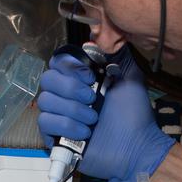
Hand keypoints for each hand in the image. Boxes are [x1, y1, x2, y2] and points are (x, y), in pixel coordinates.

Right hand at [36, 50, 174, 180]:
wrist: (136, 147)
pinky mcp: (55, 136)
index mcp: (82, 79)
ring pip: (45, 101)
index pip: (58, 62)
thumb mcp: (130, 76)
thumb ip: (115, 54)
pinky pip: (45, 122)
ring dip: (72, 110)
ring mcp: (60, 115)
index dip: (69, 66)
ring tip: (93, 120)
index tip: (91, 77)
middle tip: (93, 99)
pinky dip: (66, 126)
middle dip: (70, 88)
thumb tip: (97, 35)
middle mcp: (68, 95)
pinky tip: (84, 133)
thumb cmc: (134, 114)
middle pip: (47, 79)